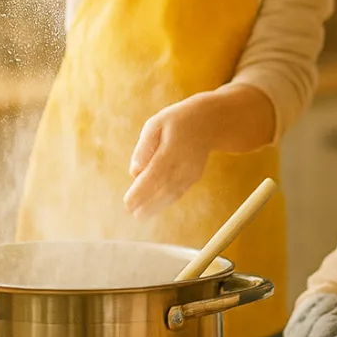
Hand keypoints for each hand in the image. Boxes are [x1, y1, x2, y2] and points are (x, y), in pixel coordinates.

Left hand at [123, 96, 213, 218]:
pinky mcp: (195, 176)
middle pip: (164, 189)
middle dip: (148, 204)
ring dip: (157, 206)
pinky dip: (167, 200)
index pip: (154, 175)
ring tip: (141, 215)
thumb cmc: (176, 121)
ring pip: (173, 193)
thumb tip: (134, 172)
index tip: (127, 203)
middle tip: (134, 215)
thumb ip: (143, 148)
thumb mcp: (155, 124)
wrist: (209, 122)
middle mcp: (183, 164)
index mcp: (171, 149)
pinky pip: (179, 191)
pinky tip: (154, 206)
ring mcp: (191, 171)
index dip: (141, 192)